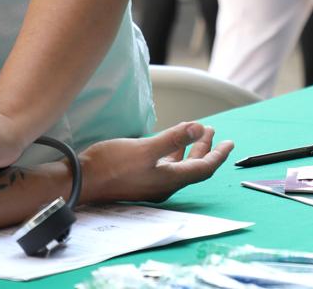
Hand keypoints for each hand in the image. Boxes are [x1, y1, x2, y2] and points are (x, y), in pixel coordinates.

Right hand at [80, 122, 232, 203]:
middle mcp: (164, 184)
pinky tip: (167, 145)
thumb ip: (173, 139)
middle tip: (213, 132)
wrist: (83, 181)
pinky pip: (165, 165)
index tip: (230, 142)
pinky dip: (172, 153)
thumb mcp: (144, 148)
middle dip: (204, 148)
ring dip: (188, 150)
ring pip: (179, 166)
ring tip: (194, 134)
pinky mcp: (139, 179)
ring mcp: (151, 183)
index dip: (218, 154)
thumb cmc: (111, 165)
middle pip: (193, 166)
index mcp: (170, 178)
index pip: (203, 168)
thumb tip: (199, 128)